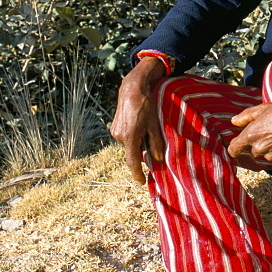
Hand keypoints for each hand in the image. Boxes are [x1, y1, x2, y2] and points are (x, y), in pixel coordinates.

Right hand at [110, 57, 166, 183]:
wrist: (132, 90)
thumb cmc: (146, 106)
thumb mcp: (154, 125)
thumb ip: (156, 144)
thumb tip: (158, 160)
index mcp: (130, 137)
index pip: (132, 162)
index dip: (137, 174)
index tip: (142, 182)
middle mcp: (119, 136)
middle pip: (133, 152)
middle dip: (142, 152)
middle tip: (152, 143)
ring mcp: (115, 132)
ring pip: (129, 145)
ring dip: (138, 143)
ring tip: (146, 128)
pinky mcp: (114, 128)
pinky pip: (125, 138)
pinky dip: (133, 137)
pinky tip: (140, 126)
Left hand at [228, 94, 271, 168]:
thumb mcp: (264, 108)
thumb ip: (246, 116)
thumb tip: (234, 122)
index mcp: (251, 135)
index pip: (234, 149)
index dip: (235, 148)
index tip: (237, 147)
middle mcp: (259, 148)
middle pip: (253, 150)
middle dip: (258, 142)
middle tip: (270, 130)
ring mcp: (271, 156)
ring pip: (266, 154)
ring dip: (270, 147)